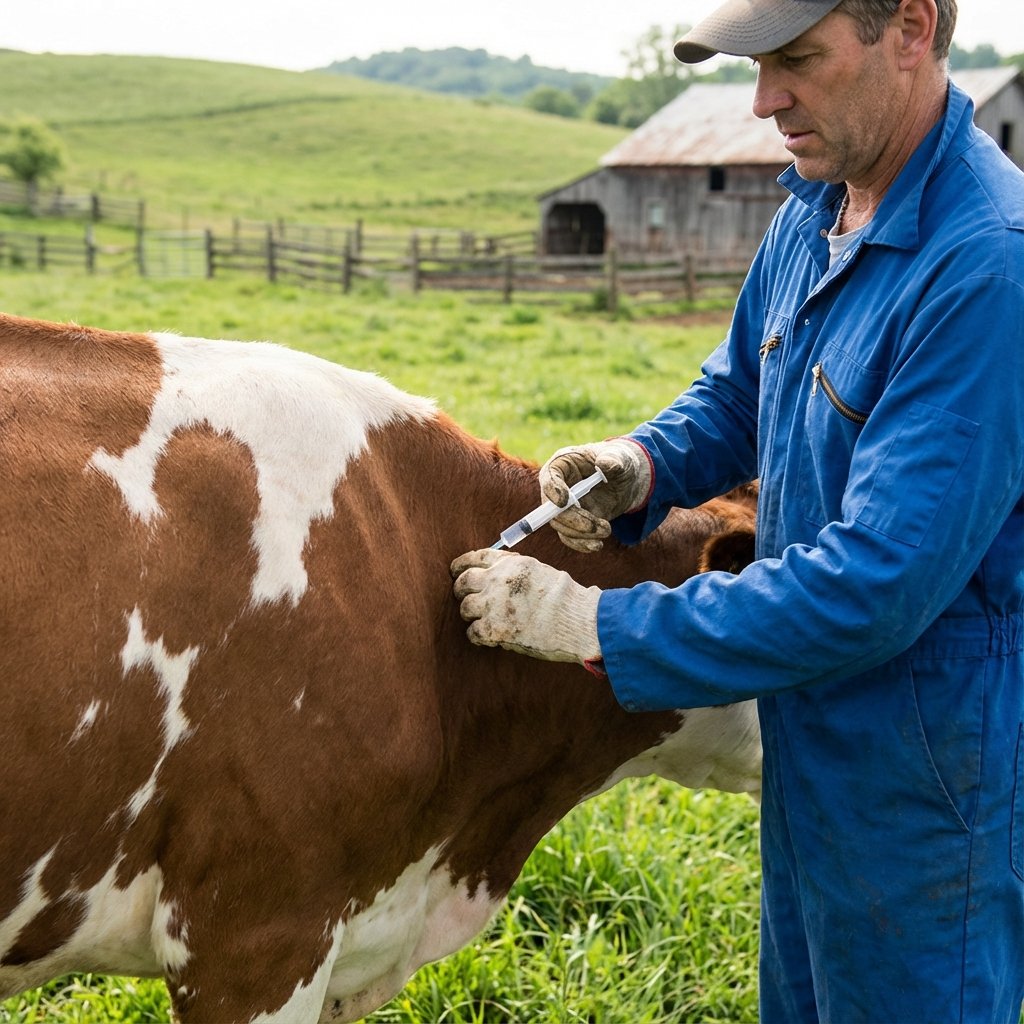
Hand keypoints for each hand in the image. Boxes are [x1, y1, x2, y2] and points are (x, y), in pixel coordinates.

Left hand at [451, 548, 602, 668]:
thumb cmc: (566, 598)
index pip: (475, 558)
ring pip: (465, 607)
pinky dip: (477, 636)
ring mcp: (493, 605)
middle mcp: (497, 581)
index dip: (461, 564)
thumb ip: (516, 571)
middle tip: (463, 598)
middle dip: (461, 590)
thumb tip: (499, 574)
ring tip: (479, 620)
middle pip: (464, 582)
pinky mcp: (494, 630)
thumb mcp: (540, 570)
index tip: (456, 570)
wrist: (576, 620)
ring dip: (470, 614)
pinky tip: (486, 637)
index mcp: (510, 564)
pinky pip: (473, 632)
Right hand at [538, 439, 652, 552]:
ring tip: (607, 530)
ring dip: (581, 534)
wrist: (626, 479)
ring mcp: (564, 507)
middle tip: (594, 526)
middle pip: (552, 509)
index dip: (553, 490)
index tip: (565, 501)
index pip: (549, 478)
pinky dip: (581, 544)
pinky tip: (597, 545)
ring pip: (561, 526)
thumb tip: (605, 464)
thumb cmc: (619, 460)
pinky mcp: (573, 522)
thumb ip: (614, 459)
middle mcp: (558, 487)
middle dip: (572, 520)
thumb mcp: (620, 456)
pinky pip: (570, 537)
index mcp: (562, 464)